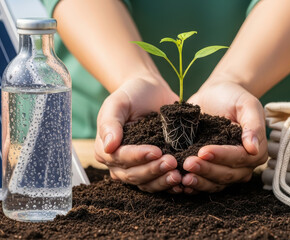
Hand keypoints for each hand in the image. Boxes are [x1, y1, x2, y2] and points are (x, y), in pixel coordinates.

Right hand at [95, 76, 182, 192]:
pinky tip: (183, 182)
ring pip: (147, 183)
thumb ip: (110, 123)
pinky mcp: (154, 169)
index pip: (120, 158)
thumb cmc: (132, 95)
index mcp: (106, 149)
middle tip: (172, 163)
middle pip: (134, 175)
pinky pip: (160, 183)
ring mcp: (138, 168)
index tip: (156, 151)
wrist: (152, 92)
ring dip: (162, 181)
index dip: (138, 157)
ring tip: (178, 176)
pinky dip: (170, 185)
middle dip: (153, 170)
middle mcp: (119, 164)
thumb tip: (108, 147)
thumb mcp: (118, 103)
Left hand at [183, 81, 267, 193]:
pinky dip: (192, 186)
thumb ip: (253, 124)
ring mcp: (225, 169)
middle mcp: (242, 165)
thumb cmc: (233, 97)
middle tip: (187, 163)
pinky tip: (179, 184)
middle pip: (227, 175)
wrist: (215, 94)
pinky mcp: (210, 170)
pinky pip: (203, 184)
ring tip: (182, 178)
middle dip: (207, 170)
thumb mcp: (247, 104)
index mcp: (255, 150)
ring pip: (215, 183)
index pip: (240, 158)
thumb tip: (253, 148)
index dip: (222, 157)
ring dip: (199, 182)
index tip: (203, 151)